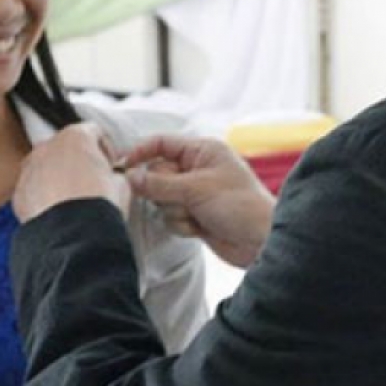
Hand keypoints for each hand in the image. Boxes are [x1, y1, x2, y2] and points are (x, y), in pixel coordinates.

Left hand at [13, 123, 130, 223]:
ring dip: (57, 178)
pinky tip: (56, 212)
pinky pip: (32, 189)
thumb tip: (112, 178)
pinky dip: (42, 197)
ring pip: (45, 167)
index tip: (110, 166)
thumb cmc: (100, 204)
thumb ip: (114, 173)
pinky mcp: (19, 193)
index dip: (106, 150)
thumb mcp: (121, 184)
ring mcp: (29, 169)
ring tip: (72, 200)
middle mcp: (47, 147)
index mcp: (75, 137)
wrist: (74, 233)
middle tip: (91, 183)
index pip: (94, 132)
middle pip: (65, 148)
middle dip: (77, 162)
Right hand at [123, 135, 274, 267]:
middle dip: (163, 191)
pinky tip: (200, 228)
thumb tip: (129, 176)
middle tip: (180, 200)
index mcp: (203, 150)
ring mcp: (195, 193)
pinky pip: (170, 216)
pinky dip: (181, 224)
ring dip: (174, 211)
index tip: (124, 167)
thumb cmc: (239, 206)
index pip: (162, 143)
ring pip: (161, 198)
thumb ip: (159, 183)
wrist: (261, 243)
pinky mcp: (194, 214)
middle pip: (157, 173)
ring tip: (196, 215)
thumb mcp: (196, 189)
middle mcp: (197, 168)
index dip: (141, 152)